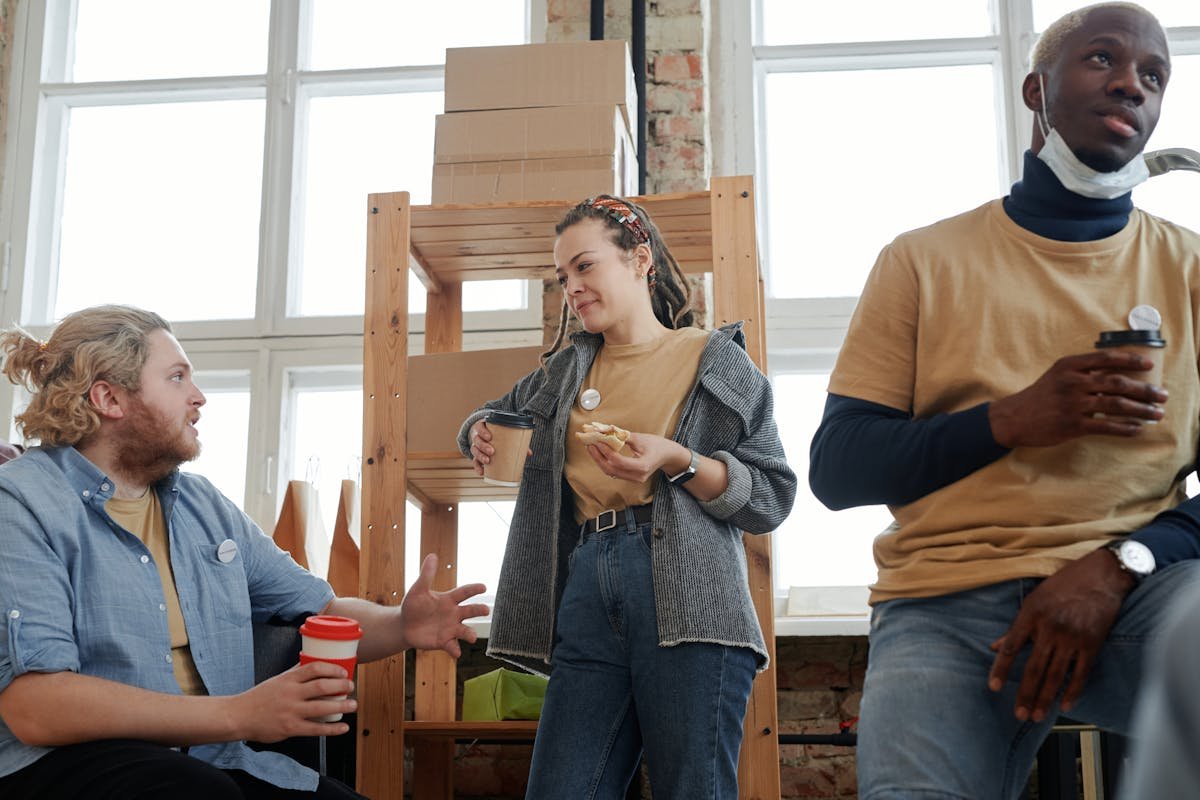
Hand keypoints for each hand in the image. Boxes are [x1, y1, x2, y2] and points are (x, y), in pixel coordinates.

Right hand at [233, 661, 355, 742]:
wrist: (238, 716)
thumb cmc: (259, 697)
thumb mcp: (277, 680)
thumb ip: (295, 673)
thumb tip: (312, 662)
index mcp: (288, 679)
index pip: (315, 668)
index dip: (333, 668)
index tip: (344, 671)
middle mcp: (291, 694)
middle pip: (322, 687)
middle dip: (342, 686)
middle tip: (351, 686)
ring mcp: (291, 712)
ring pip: (322, 708)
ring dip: (342, 706)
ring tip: (353, 705)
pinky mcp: (290, 728)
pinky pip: (316, 729)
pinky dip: (332, 729)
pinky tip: (343, 727)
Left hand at [398, 553, 488, 657]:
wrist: (404, 625)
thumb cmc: (413, 605)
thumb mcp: (418, 589)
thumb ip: (426, 574)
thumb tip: (432, 556)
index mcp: (449, 599)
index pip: (464, 592)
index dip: (474, 589)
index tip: (484, 587)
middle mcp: (453, 614)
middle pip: (470, 611)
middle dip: (478, 610)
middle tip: (486, 610)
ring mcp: (450, 628)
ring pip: (465, 630)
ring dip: (469, 633)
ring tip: (472, 637)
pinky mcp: (444, 641)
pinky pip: (452, 646)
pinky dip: (455, 649)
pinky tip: (457, 652)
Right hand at [468, 419, 530, 475]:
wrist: (487, 437)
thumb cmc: (498, 434)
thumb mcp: (504, 434)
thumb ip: (516, 441)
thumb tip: (529, 453)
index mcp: (484, 428)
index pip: (480, 427)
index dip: (483, 432)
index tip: (490, 437)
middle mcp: (478, 436)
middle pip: (477, 440)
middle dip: (483, 446)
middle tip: (492, 451)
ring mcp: (476, 446)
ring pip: (474, 450)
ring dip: (480, 456)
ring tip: (488, 461)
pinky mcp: (476, 455)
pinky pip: (474, 461)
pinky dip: (477, 467)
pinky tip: (482, 472)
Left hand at [585, 431, 687, 482]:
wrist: (667, 456)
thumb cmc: (657, 445)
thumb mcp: (641, 438)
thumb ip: (623, 436)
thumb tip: (606, 430)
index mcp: (642, 466)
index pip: (619, 461)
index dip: (606, 452)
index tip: (598, 442)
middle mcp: (637, 476)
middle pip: (612, 469)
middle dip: (598, 457)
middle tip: (590, 444)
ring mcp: (634, 479)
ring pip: (611, 472)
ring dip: (600, 460)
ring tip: (592, 448)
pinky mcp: (630, 478)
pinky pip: (614, 472)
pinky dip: (606, 463)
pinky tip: (600, 453)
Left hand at [987, 548, 1135, 720]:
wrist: (1101, 576)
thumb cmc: (1064, 584)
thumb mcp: (1034, 599)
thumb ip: (1016, 626)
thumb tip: (995, 646)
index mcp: (1031, 614)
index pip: (1012, 647)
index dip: (1001, 668)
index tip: (993, 687)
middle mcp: (1050, 628)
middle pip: (1034, 668)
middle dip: (1024, 694)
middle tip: (1018, 714)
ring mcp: (1072, 638)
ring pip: (1055, 675)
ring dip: (1044, 698)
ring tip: (1036, 715)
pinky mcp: (1092, 644)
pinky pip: (1080, 673)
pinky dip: (1072, 691)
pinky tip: (1064, 704)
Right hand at [988, 351, 1165, 448]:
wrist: (1014, 418)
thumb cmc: (1040, 396)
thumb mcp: (1058, 375)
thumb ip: (1083, 372)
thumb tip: (1118, 374)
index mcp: (1069, 366)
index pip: (1106, 358)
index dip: (1131, 360)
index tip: (1149, 365)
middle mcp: (1072, 382)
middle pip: (1117, 382)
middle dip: (1145, 389)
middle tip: (1162, 395)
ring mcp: (1072, 404)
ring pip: (1116, 404)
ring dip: (1141, 409)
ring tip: (1157, 414)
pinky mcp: (1072, 425)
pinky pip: (1106, 426)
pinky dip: (1125, 428)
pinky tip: (1137, 429)